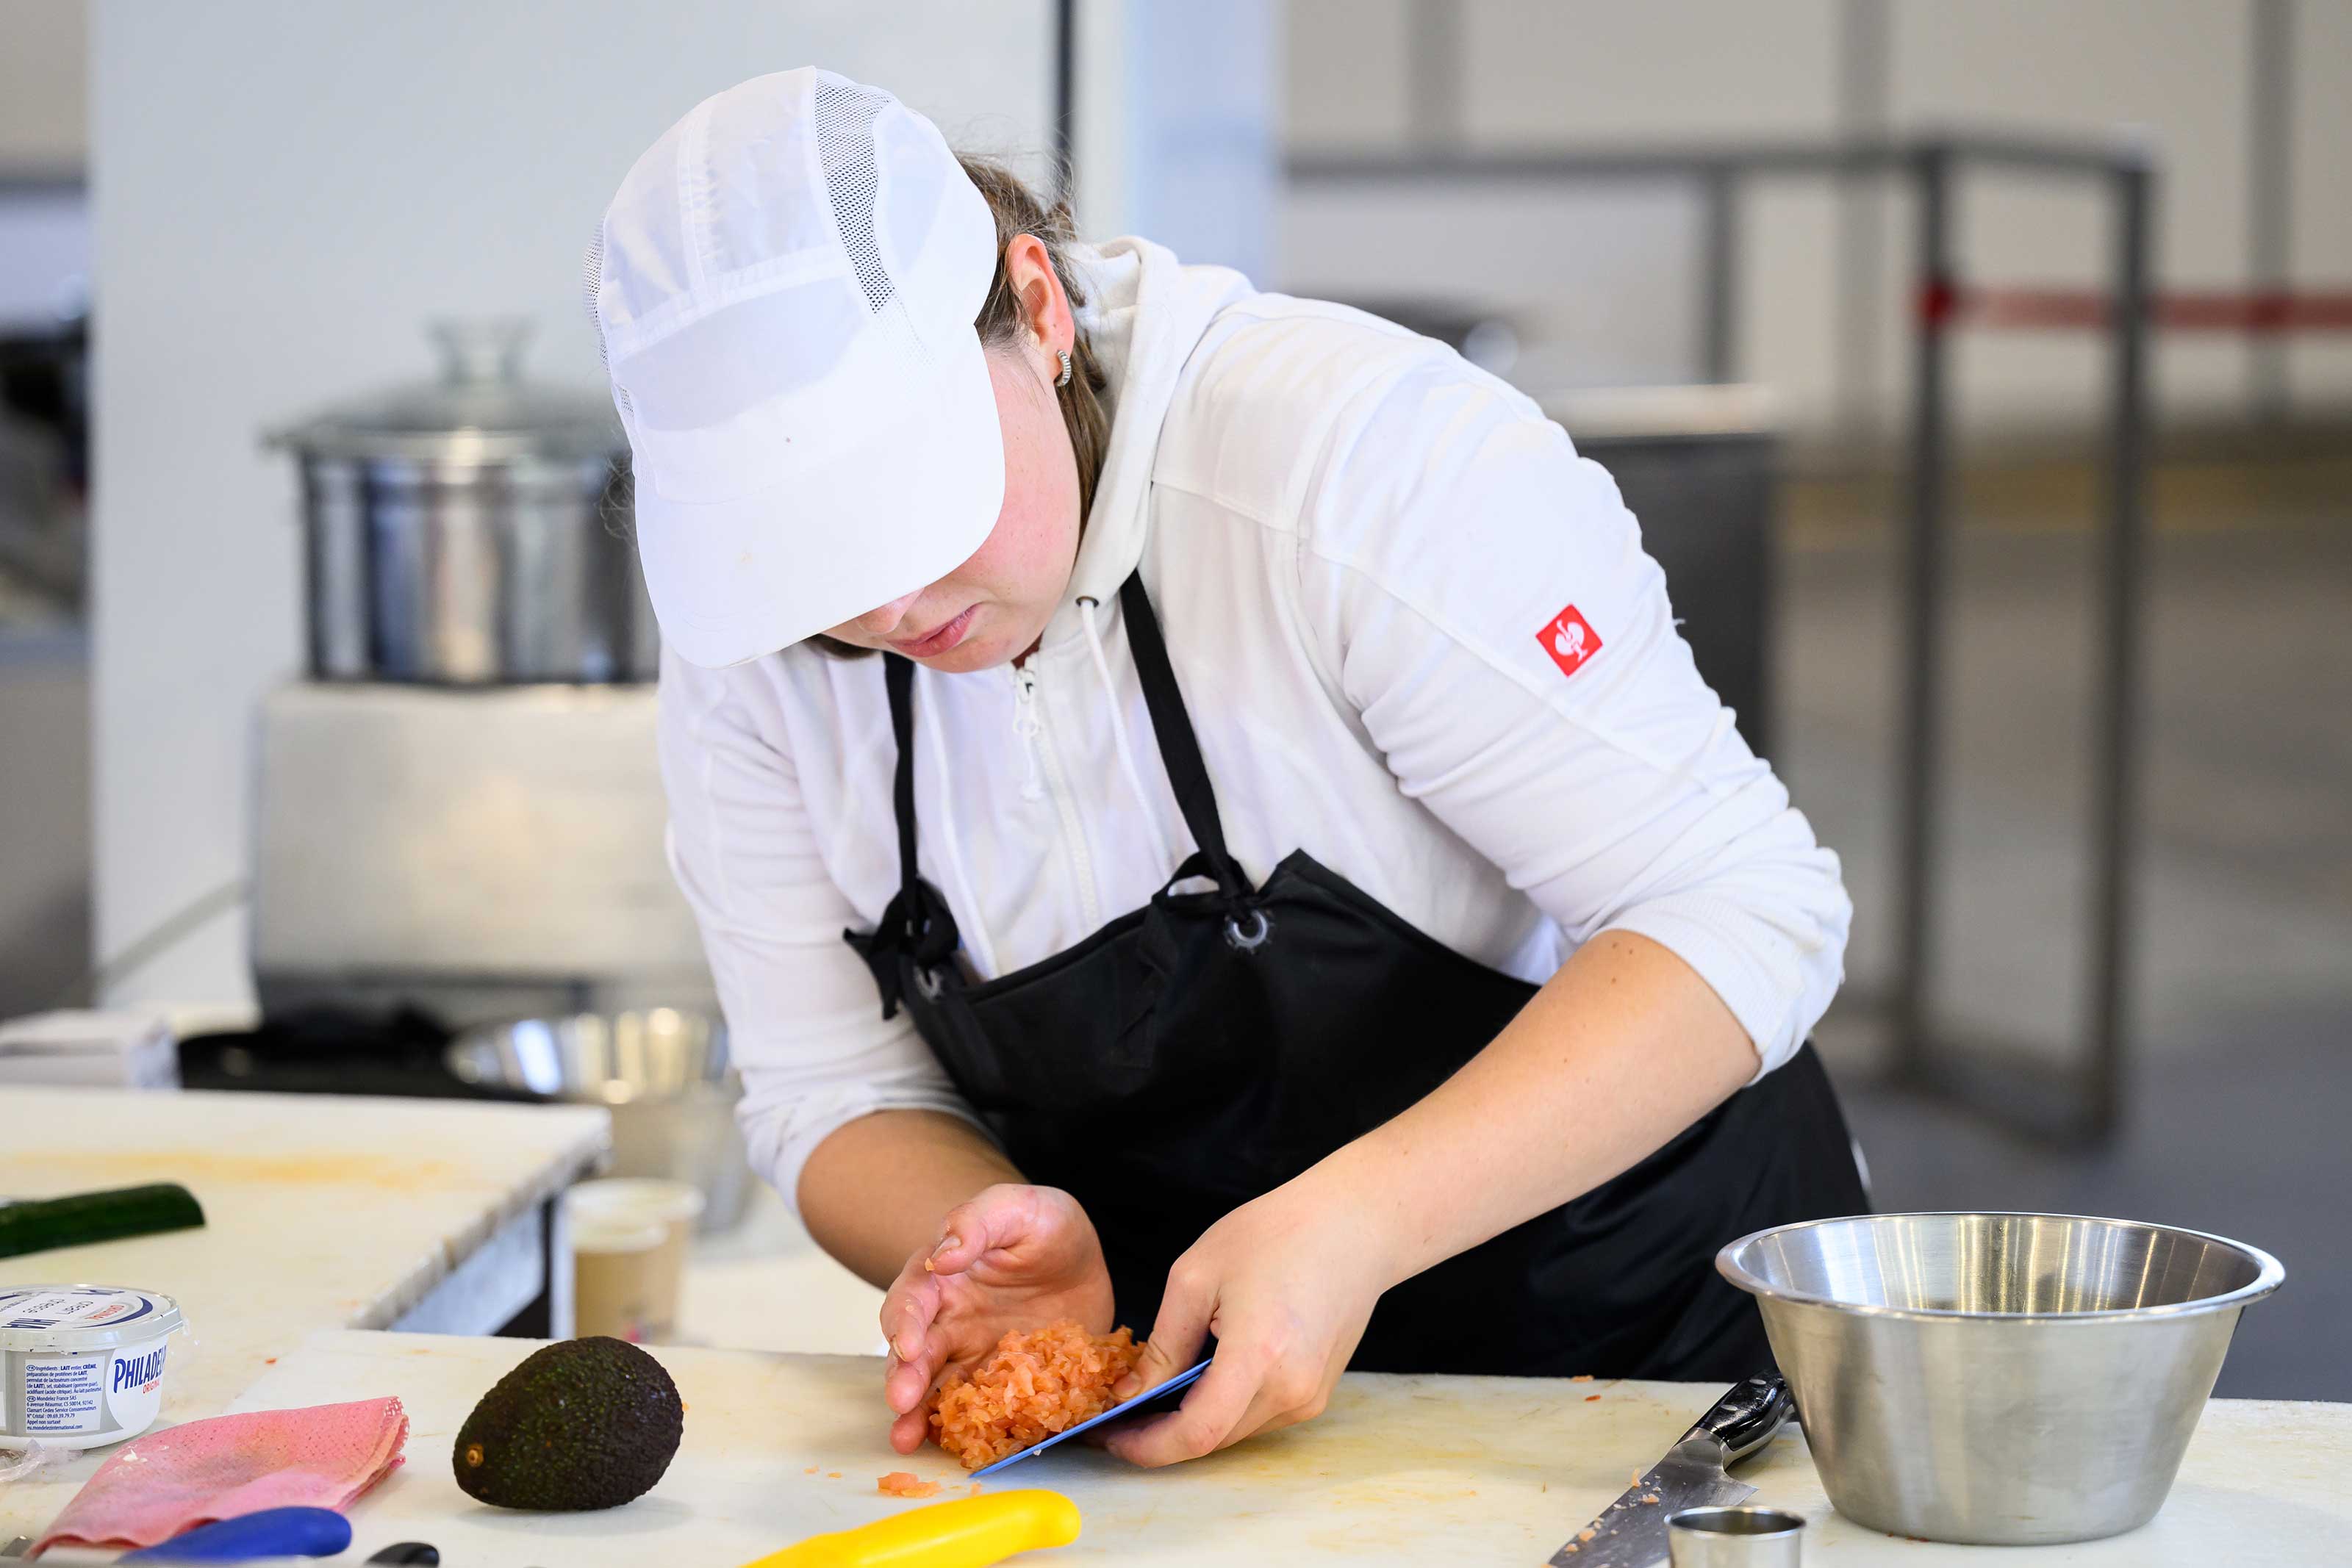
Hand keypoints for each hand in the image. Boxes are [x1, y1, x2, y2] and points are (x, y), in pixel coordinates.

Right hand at [878, 1183, 1115, 1453]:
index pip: (913, 1299)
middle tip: (901, 1401)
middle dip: (904, 1377)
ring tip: (907, 1440)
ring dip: (918, 1414)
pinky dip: (971, 1429)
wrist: (1079, 1259)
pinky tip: (964, 1448)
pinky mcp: (1001, 1384)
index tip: (905, 1344)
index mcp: (943, 1277)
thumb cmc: (1044, 1225)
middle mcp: (948, 1321)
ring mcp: (972, 1356)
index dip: (904, 1321)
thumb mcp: (1020, 1209)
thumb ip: (978, 1221)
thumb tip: (940, 1257)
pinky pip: (984, 1410)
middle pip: (915, 1352)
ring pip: (937, 1388)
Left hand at [1103, 1174, 1392, 1466]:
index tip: (1110, 1436)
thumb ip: (1163, 1344)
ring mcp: (1310, 1396)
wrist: (1355, 1225)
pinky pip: (1257, 1415)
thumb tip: (1131, 1393)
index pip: (1195, 1434)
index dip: (1146, 1445)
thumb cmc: (1278, 1234)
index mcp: (1259, 1356)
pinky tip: (1199, 1379)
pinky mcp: (1317, 1392)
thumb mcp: (1198, 1275)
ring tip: (1152, 1395)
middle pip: (1212, 1439)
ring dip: (1191, 1421)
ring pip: (1233, 1431)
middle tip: (1118, 1414)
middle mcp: (1291, 1389)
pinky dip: (1222, 1407)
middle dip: (1160, 1435)